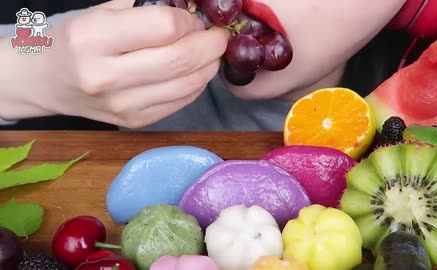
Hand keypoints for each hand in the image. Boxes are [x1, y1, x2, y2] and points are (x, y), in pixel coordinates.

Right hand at [0, 0, 228, 127]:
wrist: (48, 81)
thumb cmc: (76, 40)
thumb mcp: (101, 13)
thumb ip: (146, 12)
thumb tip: (194, 14)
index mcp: (94, 39)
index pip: (164, 27)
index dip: (189, 20)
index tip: (193, 18)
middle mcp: (107, 77)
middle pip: (181, 60)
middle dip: (211, 44)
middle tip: (218, 36)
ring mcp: (123, 105)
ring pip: (188, 85)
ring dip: (209, 66)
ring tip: (209, 53)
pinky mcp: (136, 122)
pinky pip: (182, 102)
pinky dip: (197, 84)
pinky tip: (194, 72)